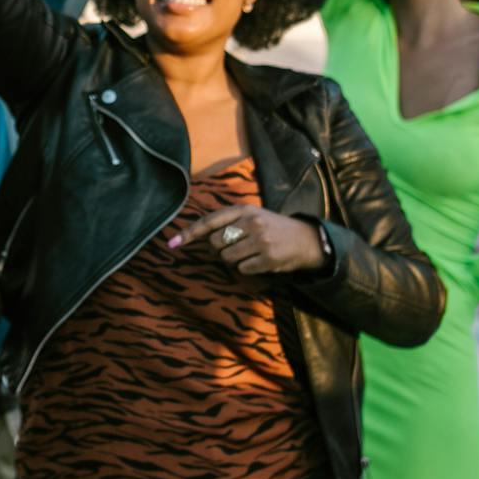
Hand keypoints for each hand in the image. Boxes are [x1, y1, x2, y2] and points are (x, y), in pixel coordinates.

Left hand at [166, 205, 327, 275]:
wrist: (306, 240)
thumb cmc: (272, 228)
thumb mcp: (252, 217)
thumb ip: (227, 223)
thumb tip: (198, 237)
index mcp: (244, 210)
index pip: (210, 221)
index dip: (190, 233)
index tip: (172, 243)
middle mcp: (251, 222)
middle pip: (215, 242)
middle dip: (220, 248)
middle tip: (236, 246)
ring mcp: (261, 240)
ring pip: (227, 257)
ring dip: (233, 260)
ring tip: (250, 252)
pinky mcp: (268, 258)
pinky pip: (242, 269)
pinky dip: (247, 268)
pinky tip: (260, 261)